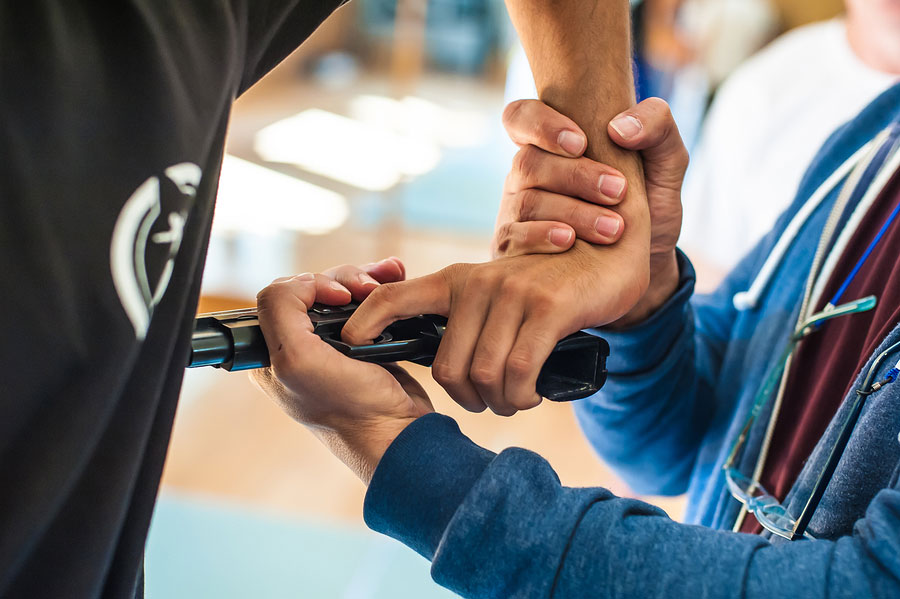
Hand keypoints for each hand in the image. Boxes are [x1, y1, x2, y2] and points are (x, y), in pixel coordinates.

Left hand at [252, 258, 431, 483]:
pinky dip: (381, 287)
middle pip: (314, 288)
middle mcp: (298, 347)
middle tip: (370, 289)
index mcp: (272, 352)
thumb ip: (281, 310)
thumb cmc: (351, 407)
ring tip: (391, 277)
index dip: (311, 286)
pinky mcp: (364, 344)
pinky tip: (395, 277)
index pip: (281, 295)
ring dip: (366, 279)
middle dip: (345, 281)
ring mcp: (333, 345)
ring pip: (342, 291)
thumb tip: (302, 282)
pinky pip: (365, 303)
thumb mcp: (298, 359)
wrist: (400, 431)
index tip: (340, 298)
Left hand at [341, 246, 646, 416]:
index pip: (394, 297)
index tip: (349, 343)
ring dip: (499, 402)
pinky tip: (531, 394)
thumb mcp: (496, 292)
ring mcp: (512, 294)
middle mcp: (478, 284)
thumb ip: (465, 317)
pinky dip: (522, 395)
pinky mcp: (547, 308)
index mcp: (456, 280)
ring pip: (483, 374)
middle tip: (489, 403)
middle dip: (467, 399)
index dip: (365, 321)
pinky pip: (519, 371)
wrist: (606, 256)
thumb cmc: (547, 286)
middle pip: (446, 367)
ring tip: (514, 400)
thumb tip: (439, 366)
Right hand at [495, 98, 687, 325]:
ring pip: (526, 202)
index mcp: (552, 145)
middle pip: (528, 162)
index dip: (540, 124)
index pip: (520, 116)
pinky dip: (542, 237)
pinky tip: (570, 242)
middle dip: (575, 176)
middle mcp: (528, 175)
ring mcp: (517, 211)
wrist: (647, 261)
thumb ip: (657, 126)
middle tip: (618, 190)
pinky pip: (514, 238)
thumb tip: (619, 127)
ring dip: (572, 212)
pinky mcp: (515, 248)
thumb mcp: (667, 161)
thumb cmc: (648, 203)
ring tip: (613, 228)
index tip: (581, 143)